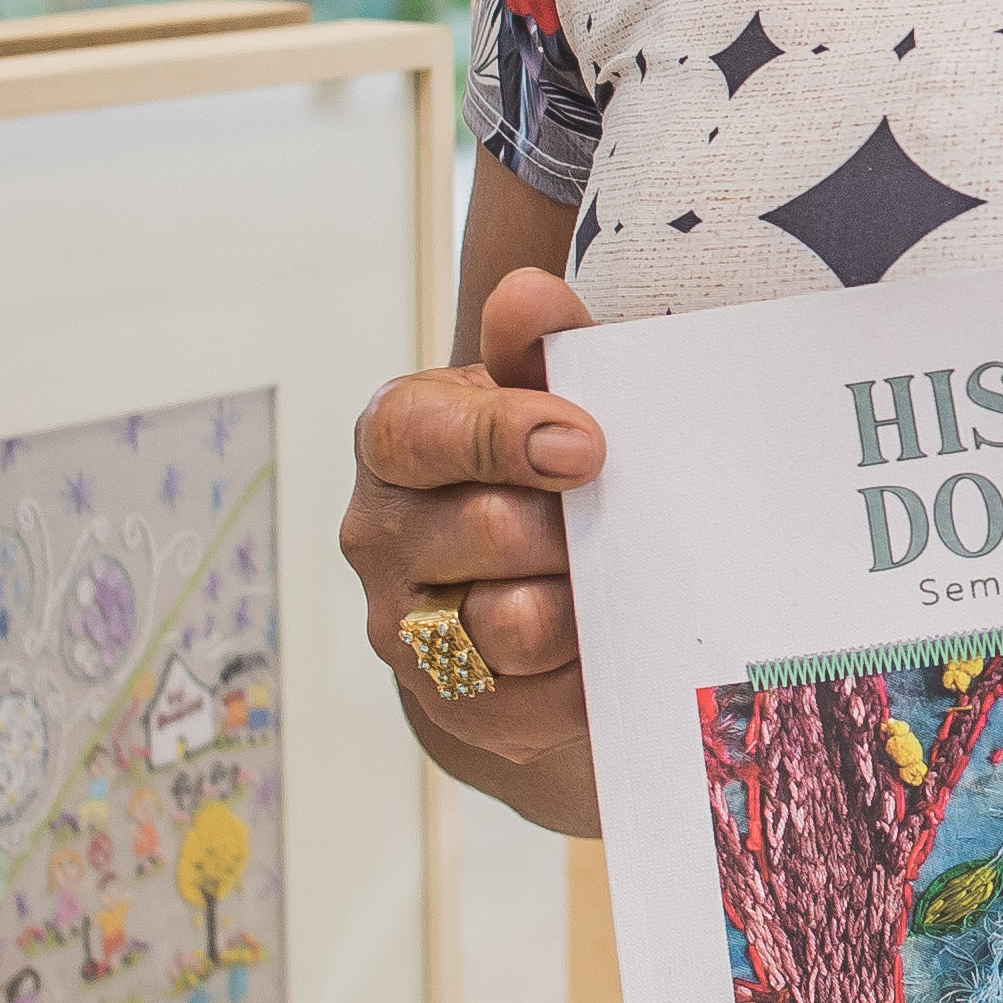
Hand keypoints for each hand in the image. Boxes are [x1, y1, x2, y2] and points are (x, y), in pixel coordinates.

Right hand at [341, 267, 608, 831]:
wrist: (531, 590)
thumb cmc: (541, 470)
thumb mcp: (542, 395)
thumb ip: (540, 345)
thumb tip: (531, 293)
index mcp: (395, 441)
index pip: (415, 433)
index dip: (500, 435)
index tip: (588, 442)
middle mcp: (380, 536)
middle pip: (485, 531)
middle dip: (569, 525)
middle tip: (622, 516)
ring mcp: (408, 631)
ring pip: (510, 624)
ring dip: (583, 600)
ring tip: (617, 576)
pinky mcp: (455, 709)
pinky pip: (539, 701)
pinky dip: (591, 671)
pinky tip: (614, 639)